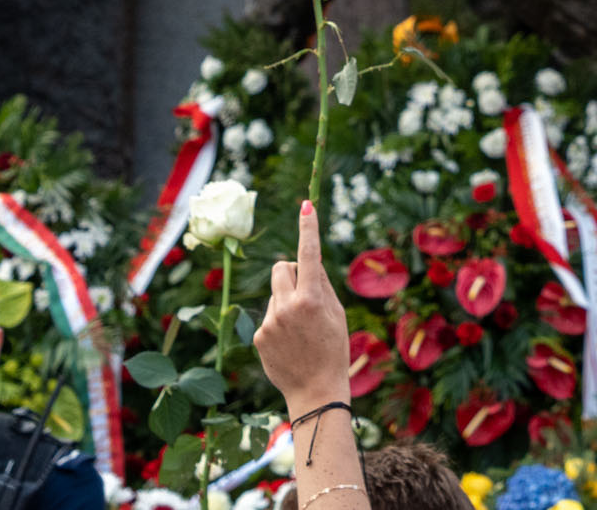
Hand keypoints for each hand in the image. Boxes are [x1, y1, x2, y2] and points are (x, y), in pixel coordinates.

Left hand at [254, 200, 350, 414]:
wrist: (315, 391)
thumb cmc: (333, 350)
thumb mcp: (337, 314)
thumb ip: (322, 285)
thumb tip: (308, 262)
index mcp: (312, 298)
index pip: (308, 254)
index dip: (308, 227)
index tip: (306, 205)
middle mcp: (287, 306)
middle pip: (281, 268)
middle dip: (291, 272)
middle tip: (305, 293)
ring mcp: (270, 322)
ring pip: (275, 293)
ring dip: (286, 300)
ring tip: (300, 329)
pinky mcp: (259, 335)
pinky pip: (269, 315)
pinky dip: (279, 322)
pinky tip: (289, 343)